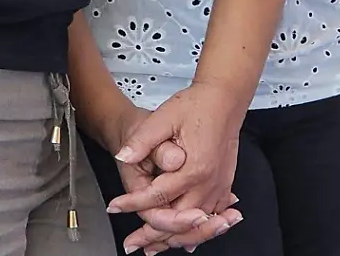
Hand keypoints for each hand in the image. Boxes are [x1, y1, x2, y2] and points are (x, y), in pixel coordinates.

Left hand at [107, 81, 248, 250]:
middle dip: (152, 234)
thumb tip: (123, 156)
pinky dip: (196, 232)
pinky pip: (210, 217)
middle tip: (131, 243)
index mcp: (193, 168)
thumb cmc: (197, 105)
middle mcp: (208, 182)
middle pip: (177, 218)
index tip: (115, 206)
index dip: (133, 203)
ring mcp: (219, 186)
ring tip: (152, 248)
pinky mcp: (224, 185)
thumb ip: (144, 140)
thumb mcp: (164, 117)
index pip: (157, 195)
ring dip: (174, 238)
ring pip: (195, 225)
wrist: (225, 98)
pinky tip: (187, 241)